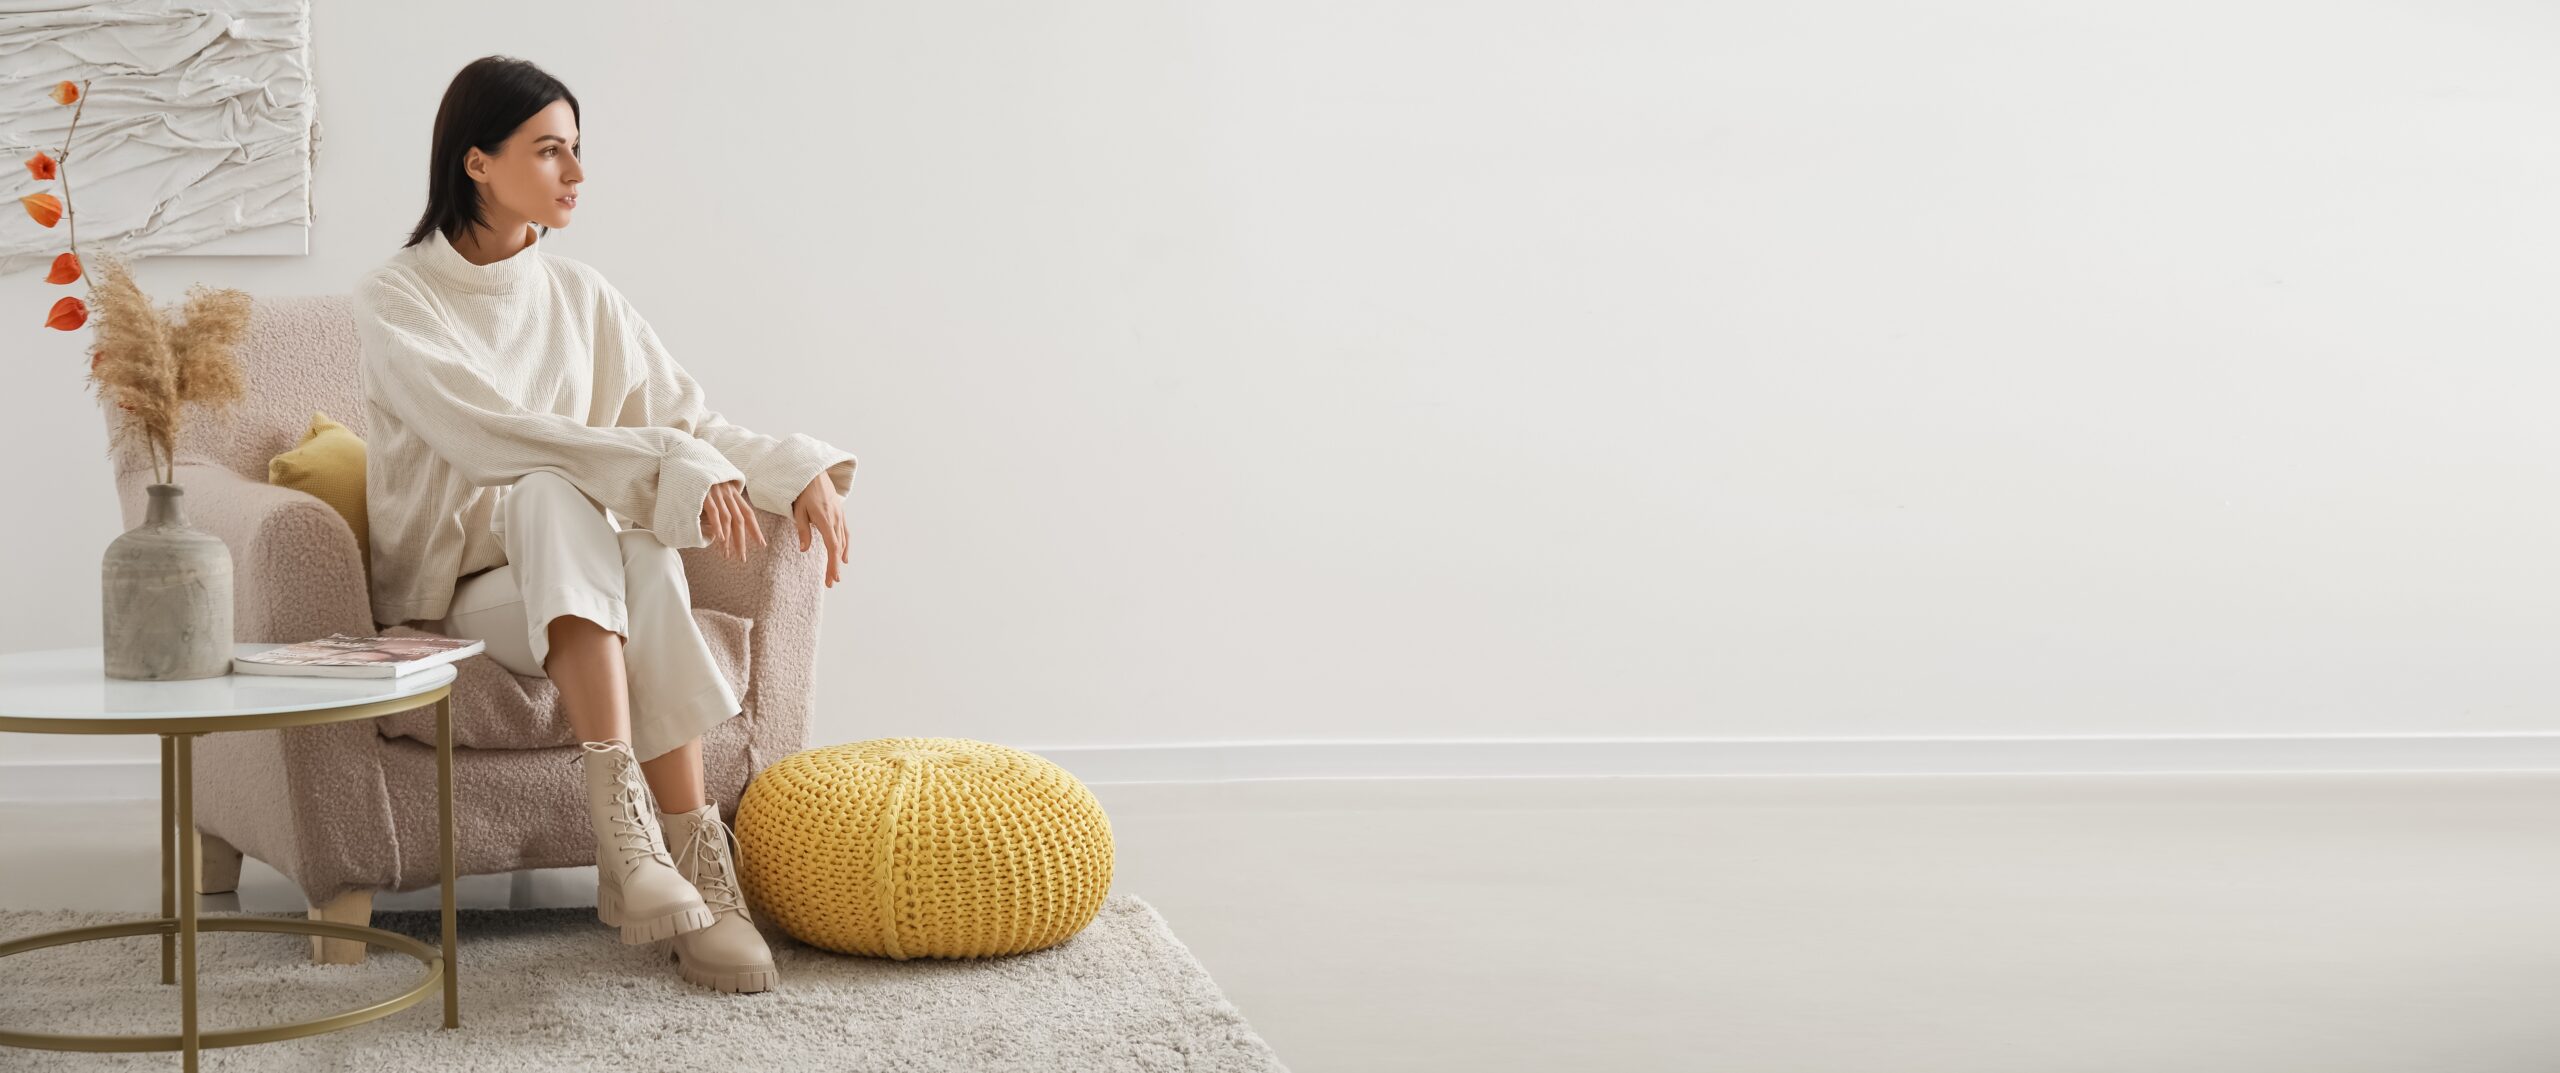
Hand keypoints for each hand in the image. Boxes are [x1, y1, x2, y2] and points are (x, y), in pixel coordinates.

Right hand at [699, 479, 764, 560]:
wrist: (689, 459)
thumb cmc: (699, 477)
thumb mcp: (715, 488)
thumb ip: (721, 503)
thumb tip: (722, 524)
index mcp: (733, 492)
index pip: (748, 513)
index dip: (755, 529)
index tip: (762, 544)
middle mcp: (728, 493)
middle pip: (740, 520)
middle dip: (742, 541)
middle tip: (743, 558)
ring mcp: (717, 494)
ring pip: (728, 519)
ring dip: (729, 539)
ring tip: (728, 554)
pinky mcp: (705, 494)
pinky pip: (715, 513)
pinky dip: (719, 527)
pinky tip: (721, 540)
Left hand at [793, 473, 849, 587]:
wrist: (814, 473)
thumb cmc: (803, 492)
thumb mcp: (799, 511)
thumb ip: (803, 531)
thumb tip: (804, 549)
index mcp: (825, 520)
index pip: (832, 547)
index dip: (833, 564)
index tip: (833, 578)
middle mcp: (836, 520)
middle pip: (838, 548)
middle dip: (835, 566)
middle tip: (831, 582)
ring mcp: (841, 516)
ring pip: (843, 542)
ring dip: (840, 558)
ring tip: (835, 573)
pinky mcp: (841, 514)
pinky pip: (845, 533)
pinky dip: (845, 546)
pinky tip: (844, 556)